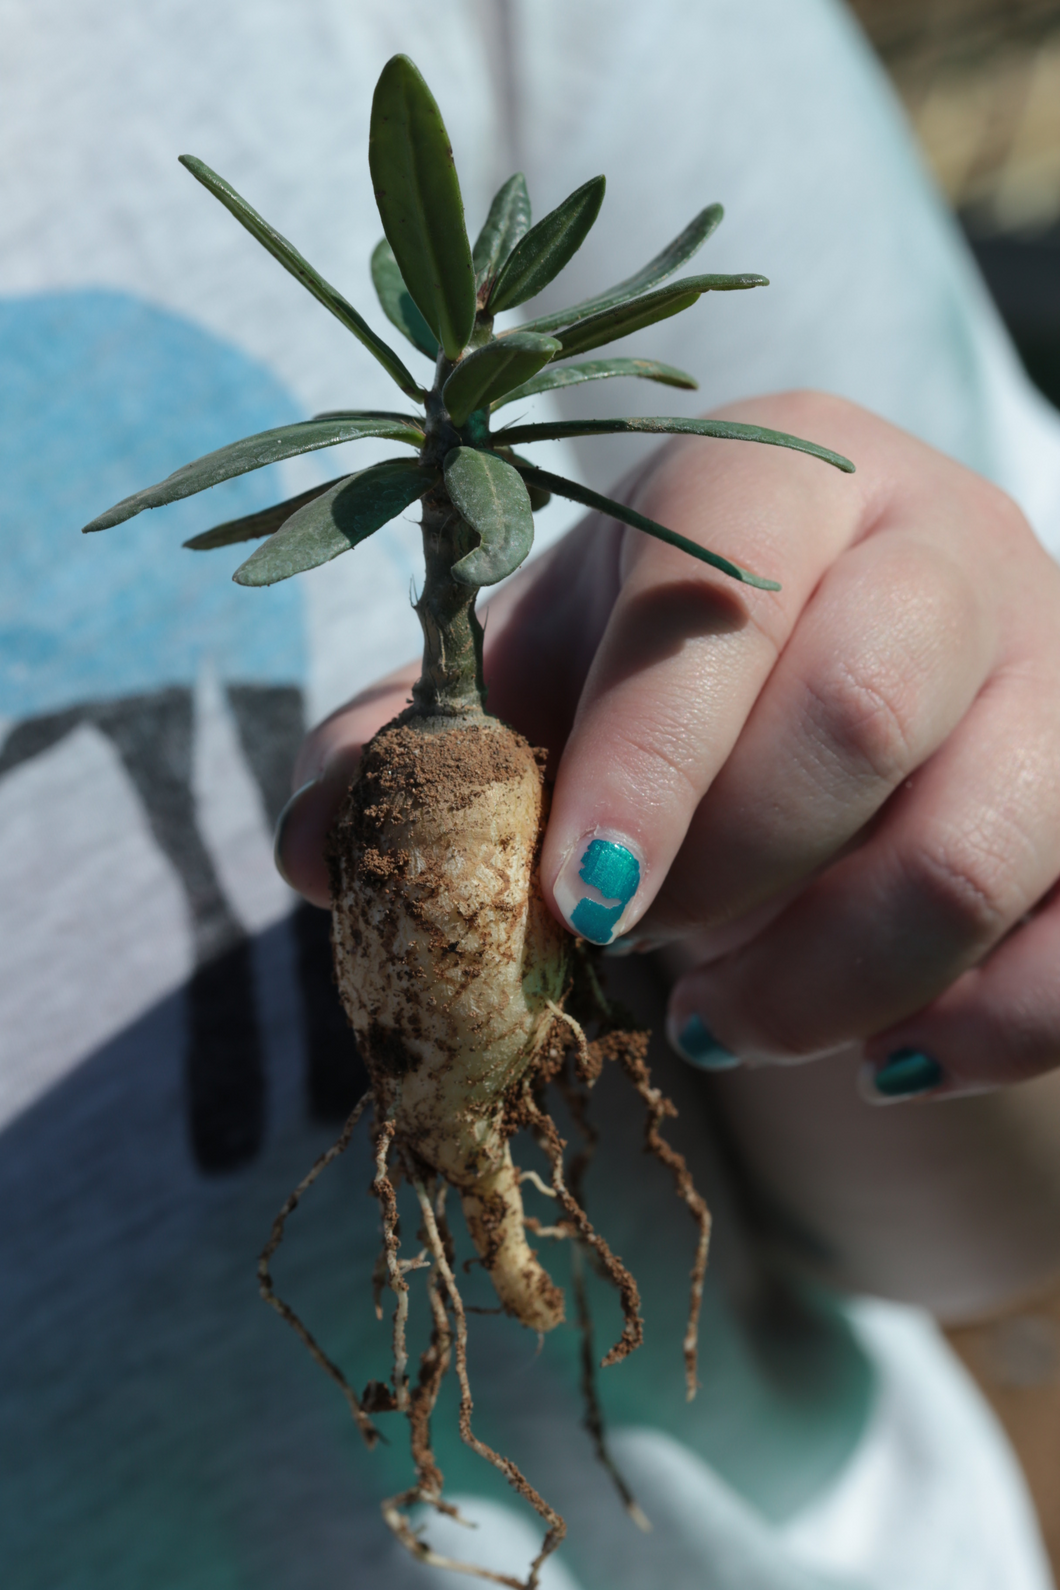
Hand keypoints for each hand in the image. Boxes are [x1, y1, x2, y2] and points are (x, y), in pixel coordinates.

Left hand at [279, 391, 1059, 1103]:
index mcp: (783, 476)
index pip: (718, 594)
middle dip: (728, 877)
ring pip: (977, 847)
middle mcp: (948, 544)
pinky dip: (979, 1034)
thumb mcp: (544, 681)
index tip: (573, 902)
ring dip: (827, 982)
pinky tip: (886, 1060)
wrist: (864, 694)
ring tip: (732, 1015)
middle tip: (643, 943)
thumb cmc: (676, 681)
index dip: (640, 762)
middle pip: (861, 714)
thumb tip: (309, 848)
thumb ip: (420, 750)